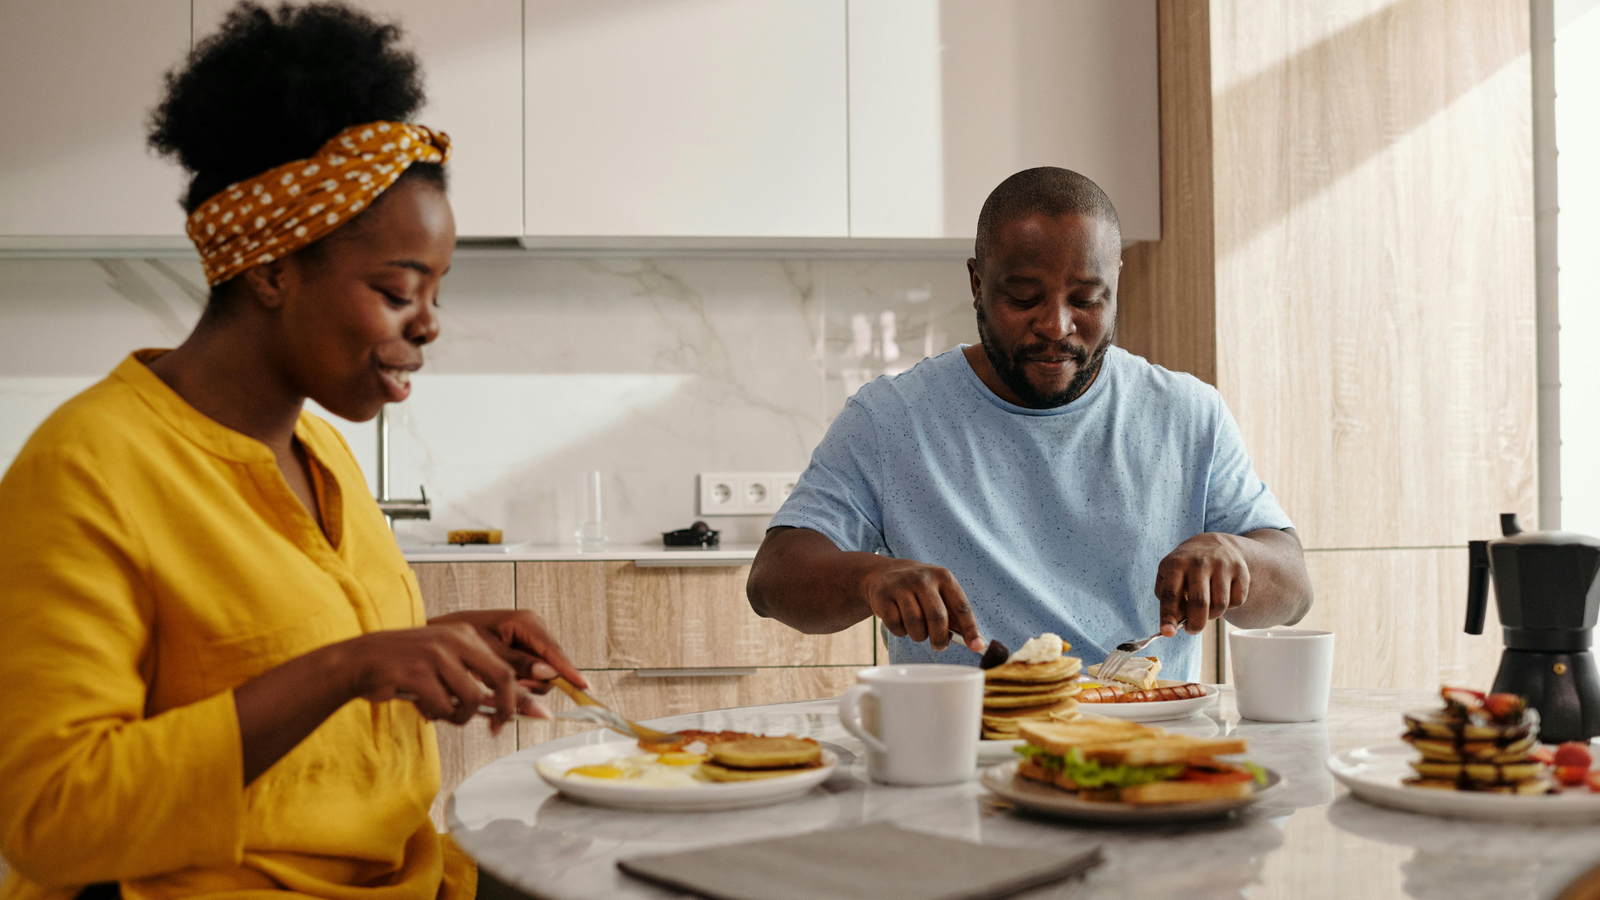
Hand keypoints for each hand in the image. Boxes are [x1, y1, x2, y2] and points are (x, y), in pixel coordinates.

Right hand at [336, 623, 536, 733]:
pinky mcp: (416, 671)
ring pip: (472, 698)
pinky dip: (437, 715)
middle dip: (505, 708)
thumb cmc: (407, 667)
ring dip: (460, 716)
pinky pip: (443, 705)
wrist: (360, 660)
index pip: (505, 667)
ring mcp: (435, 654)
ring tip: (443, 714)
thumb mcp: (443, 663)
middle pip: (502, 677)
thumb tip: (505, 710)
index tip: (510, 718)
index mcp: (466, 635)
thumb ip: (472, 679)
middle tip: (497, 727)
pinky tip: (424, 708)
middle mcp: (454, 640)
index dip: (514, 697)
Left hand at [427, 608, 587, 694]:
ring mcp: (529, 641)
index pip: (555, 652)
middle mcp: (533, 630)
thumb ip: (517, 664)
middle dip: (532, 684)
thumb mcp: (486, 652)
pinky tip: (499, 687)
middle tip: (507, 690)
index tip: (585, 688)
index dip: (570, 673)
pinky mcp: (523, 652)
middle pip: (551, 668)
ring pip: (541, 675)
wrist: (439, 634)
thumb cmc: (458, 637)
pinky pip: (531, 673)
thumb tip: (548, 674)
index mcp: (526, 622)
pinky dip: (518, 684)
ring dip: (523, 687)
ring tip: (495, 687)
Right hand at [860, 559, 984, 652]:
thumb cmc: (920, 590)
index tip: (977, 647)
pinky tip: (901, 622)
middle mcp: (923, 578)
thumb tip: (973, 642)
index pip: (961, 607)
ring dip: (919, 636)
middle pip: (937, 617)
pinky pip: (896, 626)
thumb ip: (955, 617)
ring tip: (917, 630)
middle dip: (940, 639)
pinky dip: (901, 632)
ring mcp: (901, 586)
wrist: (884, 574)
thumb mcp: (940, 594)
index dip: (970, 629)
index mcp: (943, 577)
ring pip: (915, 624)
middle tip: (939, 646)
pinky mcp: (883, 596)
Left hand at [1154, 533, 1249, 635]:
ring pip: (1220, 605)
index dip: (1168, 615)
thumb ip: (1168, 600)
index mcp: (1176, 564)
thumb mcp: (1169, 576)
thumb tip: (1176, 622)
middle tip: (1192, 630)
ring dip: (1212, 615)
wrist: (1214, 543)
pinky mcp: (1241, 570)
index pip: (1170, 593)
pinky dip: (1229, 607)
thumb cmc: (1185, 567)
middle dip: (1195, 624)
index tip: (1167, 633)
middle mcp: (1200, 562)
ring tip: (1206, 609)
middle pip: (1199, 603)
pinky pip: (1237, 602)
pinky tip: (1221, 596)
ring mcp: (1222, 564)